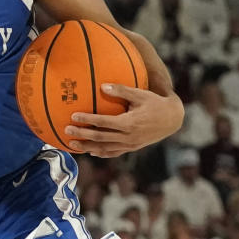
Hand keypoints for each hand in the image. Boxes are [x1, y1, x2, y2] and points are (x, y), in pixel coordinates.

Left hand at [62, 84, 183, 157]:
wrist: (172, 119)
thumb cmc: (155, 103)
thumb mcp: (140, 94)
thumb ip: (121, 90)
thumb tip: (102, 85)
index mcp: (129, 123)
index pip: (103, 122)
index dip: (87, 119)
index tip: (73, 116)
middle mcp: (128, 136)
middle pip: (100, 137)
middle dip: (82, 135)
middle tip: (66, 131)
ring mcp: (130, 144)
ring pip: (104, 148)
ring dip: (87, 147)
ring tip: (71, 145)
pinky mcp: (132, 148)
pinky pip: (114, 153)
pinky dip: (101, 153)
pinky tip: (90, 152)